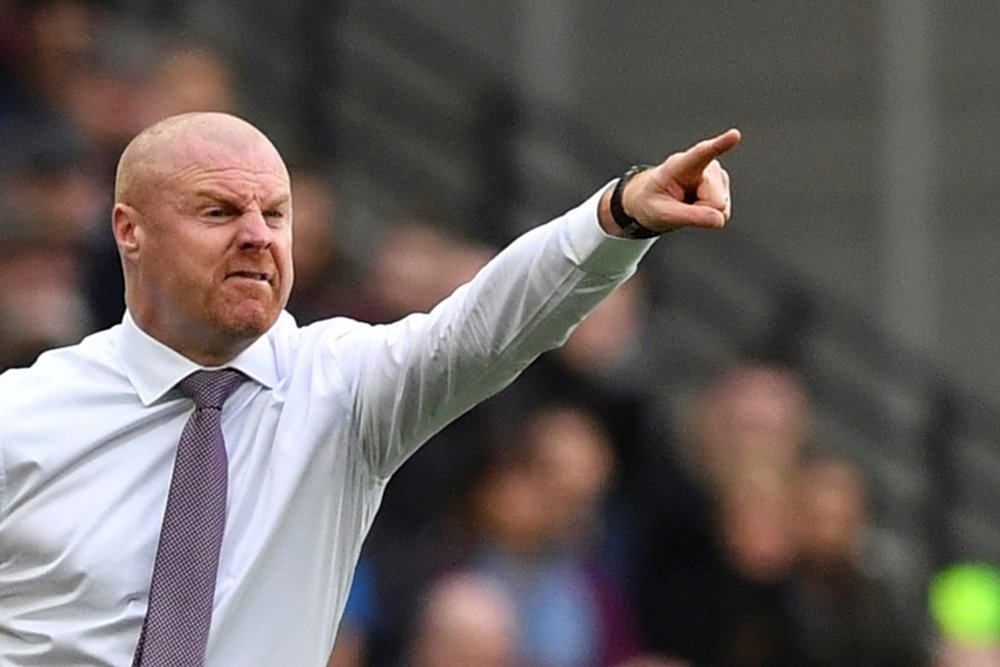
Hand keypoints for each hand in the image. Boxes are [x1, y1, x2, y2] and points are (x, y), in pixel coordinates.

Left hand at [600, 128, 741, 235]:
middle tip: (682, 207)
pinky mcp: (724, 188)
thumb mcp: (662, 214)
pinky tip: (696, 205)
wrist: (653, 200)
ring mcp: (717, 177)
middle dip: (701, 211)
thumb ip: (690, 217)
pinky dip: (709, 215)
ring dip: (704, 213)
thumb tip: (720, 219)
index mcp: (682, 165)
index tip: (734, 135)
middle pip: (716, 201)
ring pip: (721, 208)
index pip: (703, 153)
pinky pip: (722, 212)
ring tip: (687, 204)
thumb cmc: (653, 201)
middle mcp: (705, 166)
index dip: (720, 144)